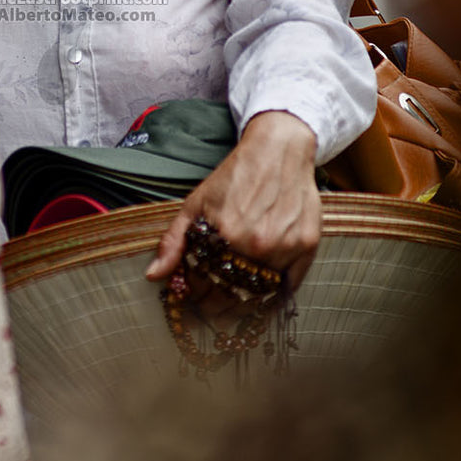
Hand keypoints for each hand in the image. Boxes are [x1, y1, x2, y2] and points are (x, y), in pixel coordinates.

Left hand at [147, 111, 320, 290]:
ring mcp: (285, 247)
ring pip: (259, 296)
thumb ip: (174, 241)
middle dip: (215, 308)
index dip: (194, 298)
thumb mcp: (195, 203)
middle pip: (232, 297)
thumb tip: (153, 276)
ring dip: (242, 306)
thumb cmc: (235, 176)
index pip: (205, 288)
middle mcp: (257, 245)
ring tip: (230, 307)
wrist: (278, 151)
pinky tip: (258, 298)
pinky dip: (272, 297)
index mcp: (226, 236)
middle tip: (208, 309)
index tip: (191, 301)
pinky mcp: (307, 247)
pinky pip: (287, 288)